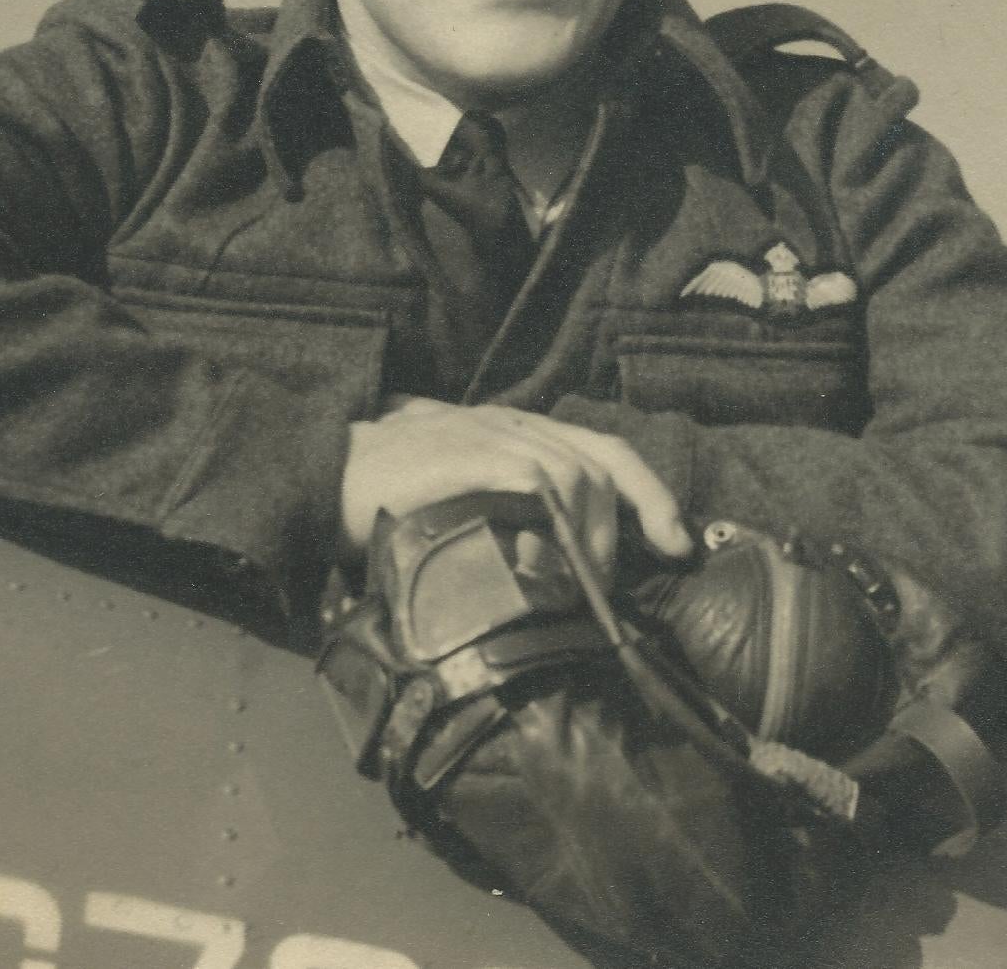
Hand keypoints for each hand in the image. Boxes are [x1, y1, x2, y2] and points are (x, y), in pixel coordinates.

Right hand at [339, 398, 694, 576]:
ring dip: (592, 533)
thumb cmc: (393, 498)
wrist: (328, 476)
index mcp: (519, 433)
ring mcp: (493, 433)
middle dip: (641, 513)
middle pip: (605, 459)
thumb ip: (509, 522)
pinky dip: (557, 518)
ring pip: (578, 474)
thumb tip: (551, 574)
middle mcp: (515, 424)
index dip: (649, 495)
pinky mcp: (471, 450)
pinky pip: (537, 478)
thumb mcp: (466, 504)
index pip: (605, 452)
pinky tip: (554, 557)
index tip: (677, 543)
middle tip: (645, 567)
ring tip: (584, 582)